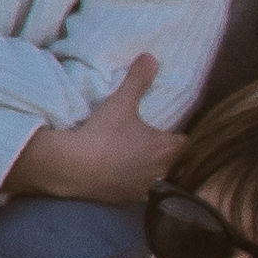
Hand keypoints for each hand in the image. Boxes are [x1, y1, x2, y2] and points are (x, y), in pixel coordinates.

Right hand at [10, 50, 179, 209]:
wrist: (72, 168)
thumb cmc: (101, 135)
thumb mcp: (119, 104)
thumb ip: (137, 81)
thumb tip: (150, 56)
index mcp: (168, 148)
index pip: (185, 142)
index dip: (177, 136)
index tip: (167, 131)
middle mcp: (163, 170)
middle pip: (175, 162)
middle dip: (166, 155)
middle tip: (149, 144)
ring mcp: (146, 188)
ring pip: (158, 179)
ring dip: (151, 171)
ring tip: (135, 162)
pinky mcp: (129, 201)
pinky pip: (139, 192)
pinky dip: (133, 185)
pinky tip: (120, 176)